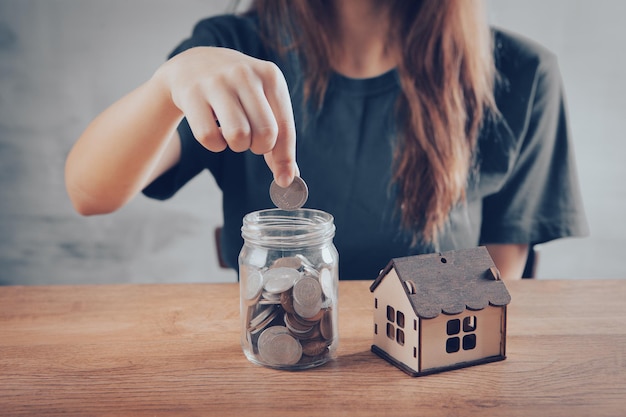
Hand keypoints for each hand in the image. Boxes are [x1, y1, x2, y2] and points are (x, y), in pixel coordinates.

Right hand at [154, 46, 296, 186]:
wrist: (193, 65)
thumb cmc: (237, 92)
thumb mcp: (263, 103)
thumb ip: (278, 138)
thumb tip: (289, 178)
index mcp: (271, 76)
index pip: (285, 127)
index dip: (285, 158)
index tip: (284, 180)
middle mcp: (245, 74)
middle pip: (265, 134)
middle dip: (259, 147)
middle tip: (251, 139)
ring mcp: (217, 82)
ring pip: (238, 136)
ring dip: (237, 145)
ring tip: (233, 133)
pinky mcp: (191, 93)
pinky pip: (209, 138)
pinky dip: (214, 144)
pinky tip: (213, 128)